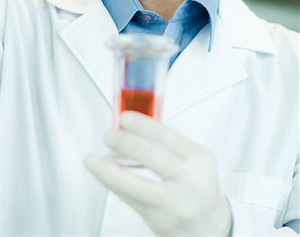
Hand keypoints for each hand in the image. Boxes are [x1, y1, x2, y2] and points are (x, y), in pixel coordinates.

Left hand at [86, 112, 231, 236]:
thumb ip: (169, 144)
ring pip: (137, 185)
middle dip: (126, 142)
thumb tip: (133, 128)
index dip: (143, 124)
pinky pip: (131, 200)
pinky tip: (103, 175)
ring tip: (94, 160)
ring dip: (110, 170)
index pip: (168, 136)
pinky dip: (114, 185)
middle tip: (109, 135)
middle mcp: (190, 181)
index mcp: (199, 160)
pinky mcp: (160, 221)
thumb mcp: (195, 160)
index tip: (125, 118)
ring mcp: (175, 204)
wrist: (210, 229)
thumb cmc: (199, 189)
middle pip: (153, 156)